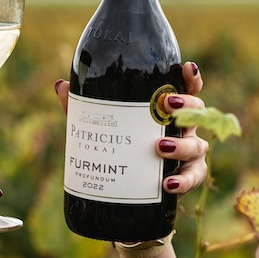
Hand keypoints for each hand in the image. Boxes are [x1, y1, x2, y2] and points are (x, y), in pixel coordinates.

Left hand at [53, 60, 208, 198]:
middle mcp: (183, 128)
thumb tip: (62, 85)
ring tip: (159, 148)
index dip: (191, 76)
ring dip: (181, 146)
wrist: (127, 191)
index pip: (186, 88)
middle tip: (167, 105)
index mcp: (167, 110)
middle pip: (197, 111)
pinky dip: (184, 181)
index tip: (187, 67)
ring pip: (196, 145)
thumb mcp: (100, 126)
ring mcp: (189, 153)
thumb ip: (83, 107)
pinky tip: (168, 183)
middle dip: (186, 106)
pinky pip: (194, 178)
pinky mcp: (186, 178)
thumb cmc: (119, 148)